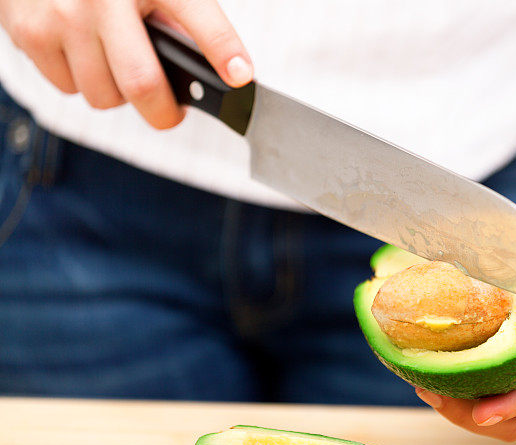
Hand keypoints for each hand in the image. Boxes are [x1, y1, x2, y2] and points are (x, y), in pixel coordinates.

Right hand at [0, 0, 252, 128]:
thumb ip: (177, 15)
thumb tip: (216, 67)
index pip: (198, 18)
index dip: (223, 50)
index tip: (241, 77)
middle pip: (142, 84)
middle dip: (164, 113)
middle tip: (171, 112)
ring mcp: (63, 14)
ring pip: (103, 96)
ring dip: (118, 94)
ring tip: (118, 66)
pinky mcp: (28, 30)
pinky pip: (67, 87)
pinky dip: (81, 81)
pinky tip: (83, 52)